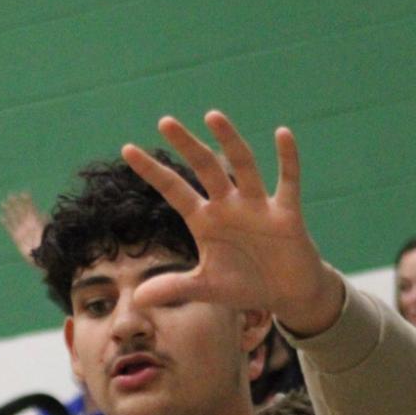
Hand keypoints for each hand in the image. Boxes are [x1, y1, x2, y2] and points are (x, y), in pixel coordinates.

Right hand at [0, 191, 47, 265]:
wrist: (44, 257)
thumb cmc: (50, 243)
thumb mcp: (50, 230)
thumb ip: (46, 222)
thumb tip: (44, 213)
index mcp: (38, 220)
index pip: (31, 207)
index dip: (28, 200)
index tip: (23, 193)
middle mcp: (29, 224)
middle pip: (21, 211)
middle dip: (16, 203)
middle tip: (10, 195)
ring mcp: (22, 231)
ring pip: (14, 218)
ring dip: (9, 210)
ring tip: (3, 203)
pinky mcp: (17, 239)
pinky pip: (10, 229)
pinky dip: (6, 223)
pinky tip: (1, 217)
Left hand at [121, 110, 342, 335]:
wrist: (285, 294)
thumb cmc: (243, 284)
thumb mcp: (206, 288)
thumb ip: (174, 288)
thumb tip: (137, 299)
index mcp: (204, 220)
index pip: (173, 190)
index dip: (152, 171)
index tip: (127, 149)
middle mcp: (228, 206)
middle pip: (205, 168)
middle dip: (186, 145)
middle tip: (164, 121)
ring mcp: (257, 206)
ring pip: (243, 165)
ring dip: (229, 141)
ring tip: (212, 116)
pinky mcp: (287, 213)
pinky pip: (288, 181)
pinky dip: (287, 159)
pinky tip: (282, 133)